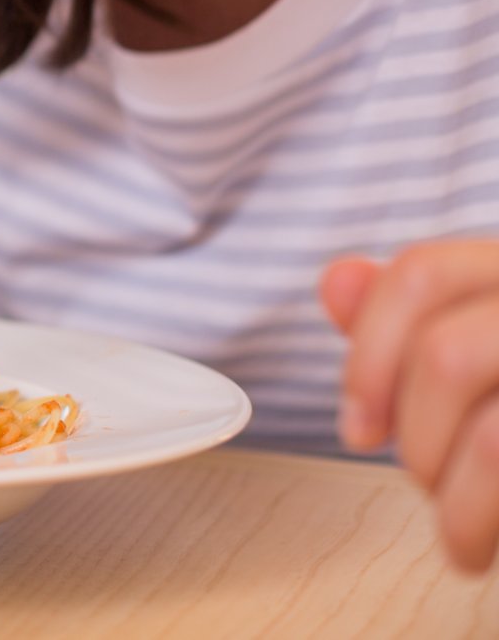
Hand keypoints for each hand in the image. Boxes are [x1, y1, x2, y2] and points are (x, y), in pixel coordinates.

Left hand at [323, 242, 498, 569]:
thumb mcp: (477, 356)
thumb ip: (411, 324)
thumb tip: (337, 282)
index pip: (426, 274)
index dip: (368, 353)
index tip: (357, 427)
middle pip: (447, 356)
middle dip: (414, 437)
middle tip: (424, 480)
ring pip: (492, 434)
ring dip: (451, 496)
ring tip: (457, 531)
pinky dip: (475, 523)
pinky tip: (472, 547)